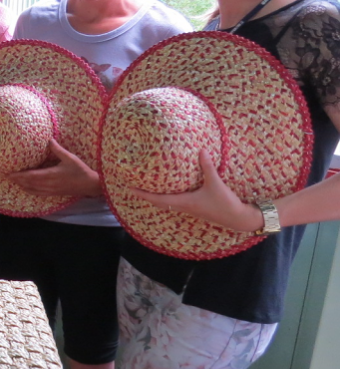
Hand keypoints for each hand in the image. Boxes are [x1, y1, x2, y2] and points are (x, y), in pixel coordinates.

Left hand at [5, 139, 100, 197]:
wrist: (90, 185)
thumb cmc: (80, 170)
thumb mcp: (70, 158)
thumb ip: (58, 150)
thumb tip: (49, 140)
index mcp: (51, 175)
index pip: (31, 175)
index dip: (19, 175)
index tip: (9, 173)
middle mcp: (48, 184)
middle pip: (28, 183)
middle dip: (17, 180)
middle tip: (6, 176)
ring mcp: (51, 190)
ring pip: (32, 189)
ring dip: (22, 185)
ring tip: (13, 181)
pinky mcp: (53, 193)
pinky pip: (38, 193)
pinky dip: (29, 191)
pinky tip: (25, 188)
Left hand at [131, 150, 263, 231]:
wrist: (237, 218)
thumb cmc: (225, 203)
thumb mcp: (216, 183)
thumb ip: (207, 167)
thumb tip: (201, 150)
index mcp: (184, 202)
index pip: (158, 199)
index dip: (143, 194)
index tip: (130, 189)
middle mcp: (184, 207)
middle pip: (159, 203)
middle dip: (146, 196)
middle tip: (134, 187)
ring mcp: (189, 209)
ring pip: (167, 204)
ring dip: (156, 198)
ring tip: (147, 189)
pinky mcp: (195, 208)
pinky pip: (175, 203)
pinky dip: (167, 198)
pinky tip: (169, 191)